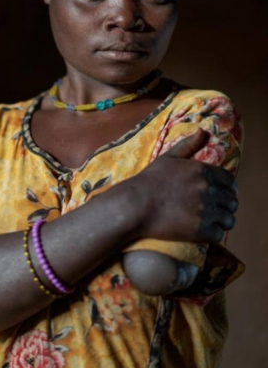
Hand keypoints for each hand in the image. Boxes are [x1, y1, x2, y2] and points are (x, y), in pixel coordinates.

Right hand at [124, 128, 237, 242]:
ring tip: (208, 221)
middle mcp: (209, 191)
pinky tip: (201, 231)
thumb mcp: (168, 158)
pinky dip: (212, 234)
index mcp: (203, 172)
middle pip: (232, 202)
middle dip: (224, 205)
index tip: (221, 194)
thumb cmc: (149, 181)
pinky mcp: (201, 231)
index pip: (230, 182)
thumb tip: (202, 131)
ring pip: (229, 219)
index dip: (228, 188)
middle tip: (211, 209)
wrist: (135, 205)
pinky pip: (219, 235)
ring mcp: (206, 211)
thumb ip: (188, 145)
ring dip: (220, 221)